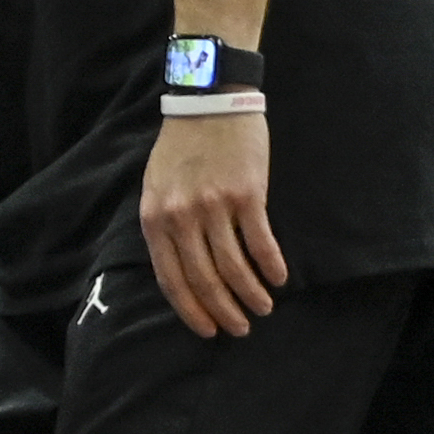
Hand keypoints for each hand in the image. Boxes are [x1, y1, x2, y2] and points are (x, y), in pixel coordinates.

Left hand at [139, 107, 284, 334]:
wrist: (209, 103)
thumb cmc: (182, 148)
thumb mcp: (156, 187)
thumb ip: (164, 225)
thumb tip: (179, 268)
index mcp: (154, 219)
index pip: (171, 279)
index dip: (190, 310)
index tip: (207, 330)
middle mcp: (181, 217)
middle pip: (203, 279)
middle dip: (223, 311)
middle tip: (240, 329)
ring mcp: (214, 207)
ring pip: (234, 267)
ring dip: (251, 294)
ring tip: (263, 308)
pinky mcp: (247, 195)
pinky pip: (260, 241)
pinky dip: (270, 266)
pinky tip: (278, 279)